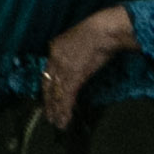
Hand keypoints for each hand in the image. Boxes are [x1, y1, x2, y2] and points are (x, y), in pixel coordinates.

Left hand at [41, 6, 134, 129]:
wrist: (105, 29)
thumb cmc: (99, 31)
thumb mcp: (79, 40)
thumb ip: (73, 53)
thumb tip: (76, 64)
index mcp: (55, 48)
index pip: (47, 73)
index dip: (48, 88)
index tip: (48, 99)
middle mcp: (55, 59)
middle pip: (49, 85)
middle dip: (49, 102)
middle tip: (49, 117)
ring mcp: (64, 68)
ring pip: (57, 94)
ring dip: (57, 110)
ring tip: (57, 123)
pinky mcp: (75, 76)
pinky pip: (68, 97)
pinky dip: (66, 109)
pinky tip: (64, 119)